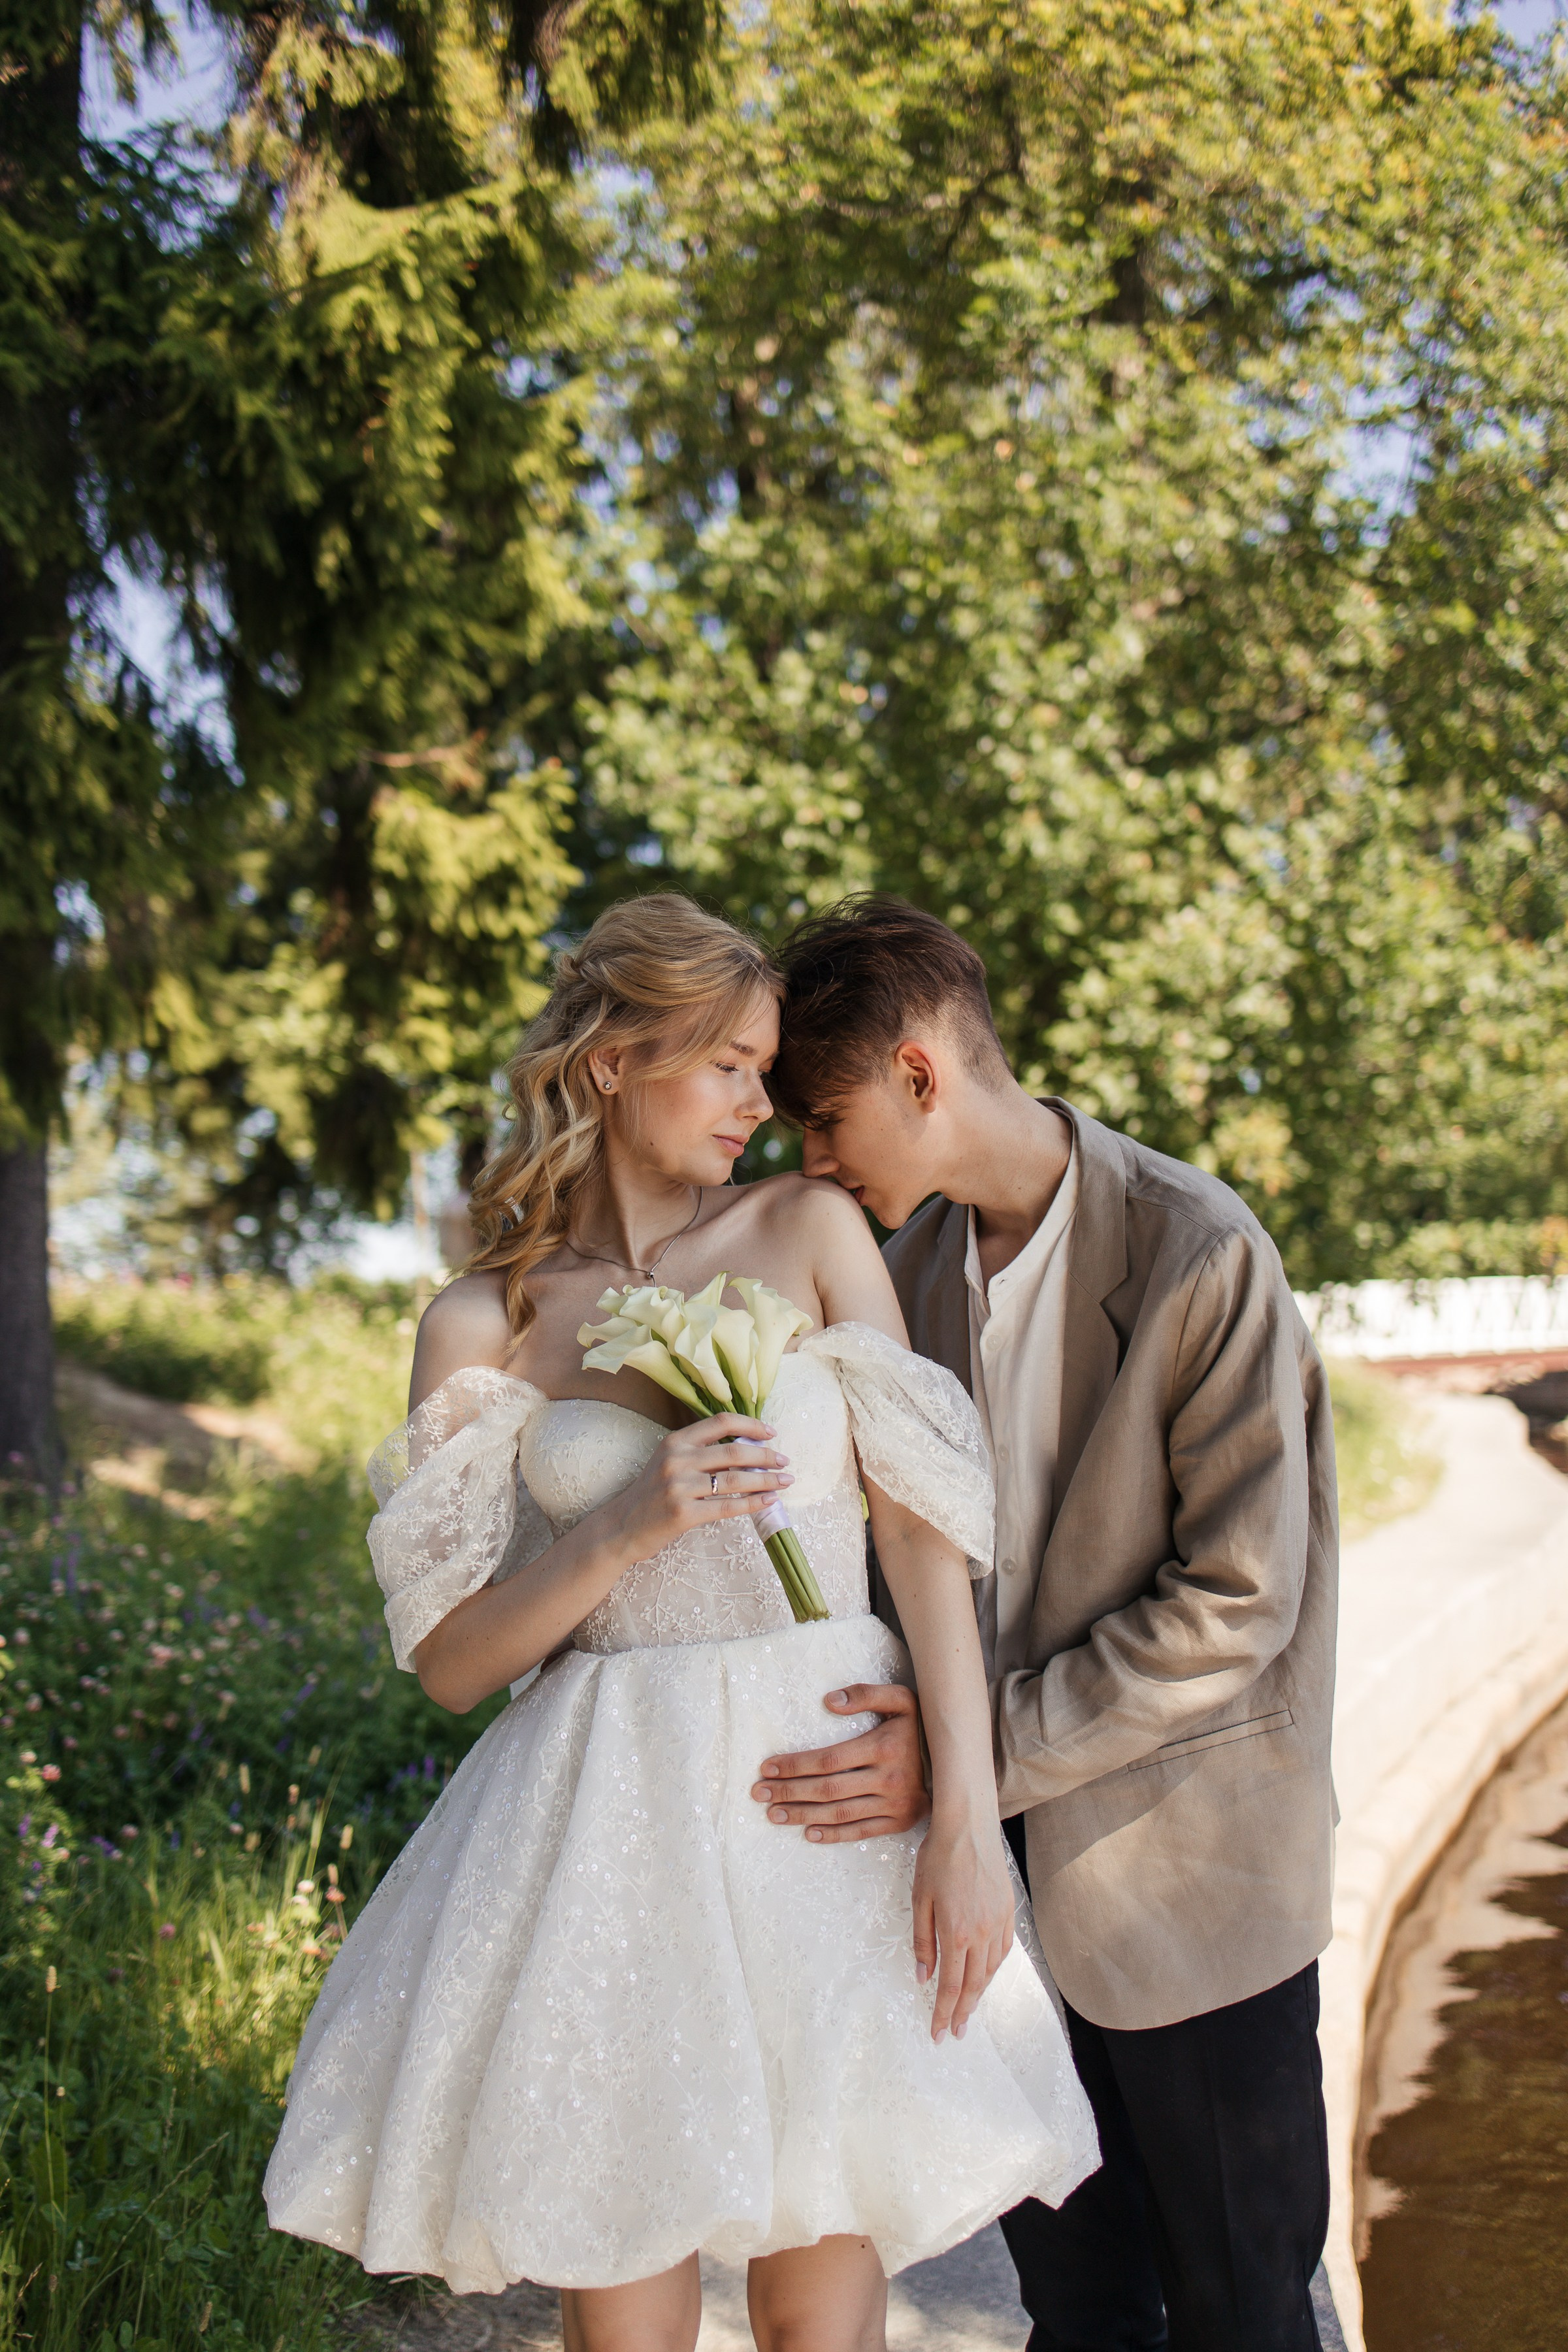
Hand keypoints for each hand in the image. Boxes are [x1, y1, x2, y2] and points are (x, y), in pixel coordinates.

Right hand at [607, 1413, 792, 1564]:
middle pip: (734, 1451)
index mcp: (675, 1441)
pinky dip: (753, 1504)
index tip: (771, 1433)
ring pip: (736, 1480)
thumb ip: (700, 1452)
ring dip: (766, 1480)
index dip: (750, 1425)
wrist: (621, 1527)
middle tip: (785, 1460)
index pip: (720, 1422)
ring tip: (785, 1481)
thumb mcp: (669, 1462)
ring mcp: (679, 1487)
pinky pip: (728, 1507)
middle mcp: (677, 1460)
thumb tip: (746, 1448)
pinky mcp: (684, 1514)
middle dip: (766, 1455)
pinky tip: (769, 1501)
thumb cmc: (651, 1494)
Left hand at [751, 1682, 930, 1840]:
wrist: (956, 1759)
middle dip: (789, 1791)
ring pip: (840, 1813)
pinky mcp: (900, 1822)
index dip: (795, 1765)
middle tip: (758, 1792)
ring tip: (773, 1813)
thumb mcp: (900, 1699)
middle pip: (828, 1789)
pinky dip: (834, 1834)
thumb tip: (829, 1702)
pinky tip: (809, 1833)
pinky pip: (861, 1832)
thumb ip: (866, 1694)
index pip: (829, 1760)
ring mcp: (895, 1805)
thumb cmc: (917, 1726)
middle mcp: (890, 1780)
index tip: (767, 1767)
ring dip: (803, 1815)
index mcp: (884, 1748)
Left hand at [912, 1809, 1014, 2042]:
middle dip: (963, 2012)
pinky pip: (1004, 1949)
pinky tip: (987, 1972)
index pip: (951, 1986)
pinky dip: (994, 1968)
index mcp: (956, 1932)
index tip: (938, 2033)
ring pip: (991, 1969)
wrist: (968, 1824)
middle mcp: (982, 1933)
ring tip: (968, 2008)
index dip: (943, 2013)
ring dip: (980, 1993)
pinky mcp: (1009, 1910)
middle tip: (955, 2032)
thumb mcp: (919, 1898)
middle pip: (974, 1985)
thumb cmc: (938, 1856)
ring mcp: (999, 1921)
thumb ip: (922, 1940)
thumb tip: (923, 1976)